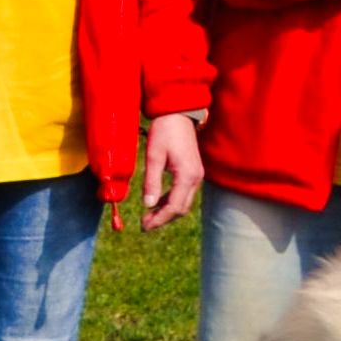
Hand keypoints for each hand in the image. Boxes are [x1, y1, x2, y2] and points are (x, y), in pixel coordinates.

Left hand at [139, 112, 204, 229]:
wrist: (178, 114)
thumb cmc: (164, 131)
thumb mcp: (153, 155)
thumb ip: (151, 181)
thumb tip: (148, 204)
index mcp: (187, 175)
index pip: (175, 207)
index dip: (159, 219)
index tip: (144, 226)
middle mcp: (195, 178)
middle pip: (181, 208)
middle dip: (163, 219)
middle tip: (144, 225)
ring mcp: (196, 175)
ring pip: (183, 202)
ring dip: (166, 211)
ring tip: (147, 217)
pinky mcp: (192, 172)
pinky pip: (183, 193)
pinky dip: (170, 201)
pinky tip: (156, 203)